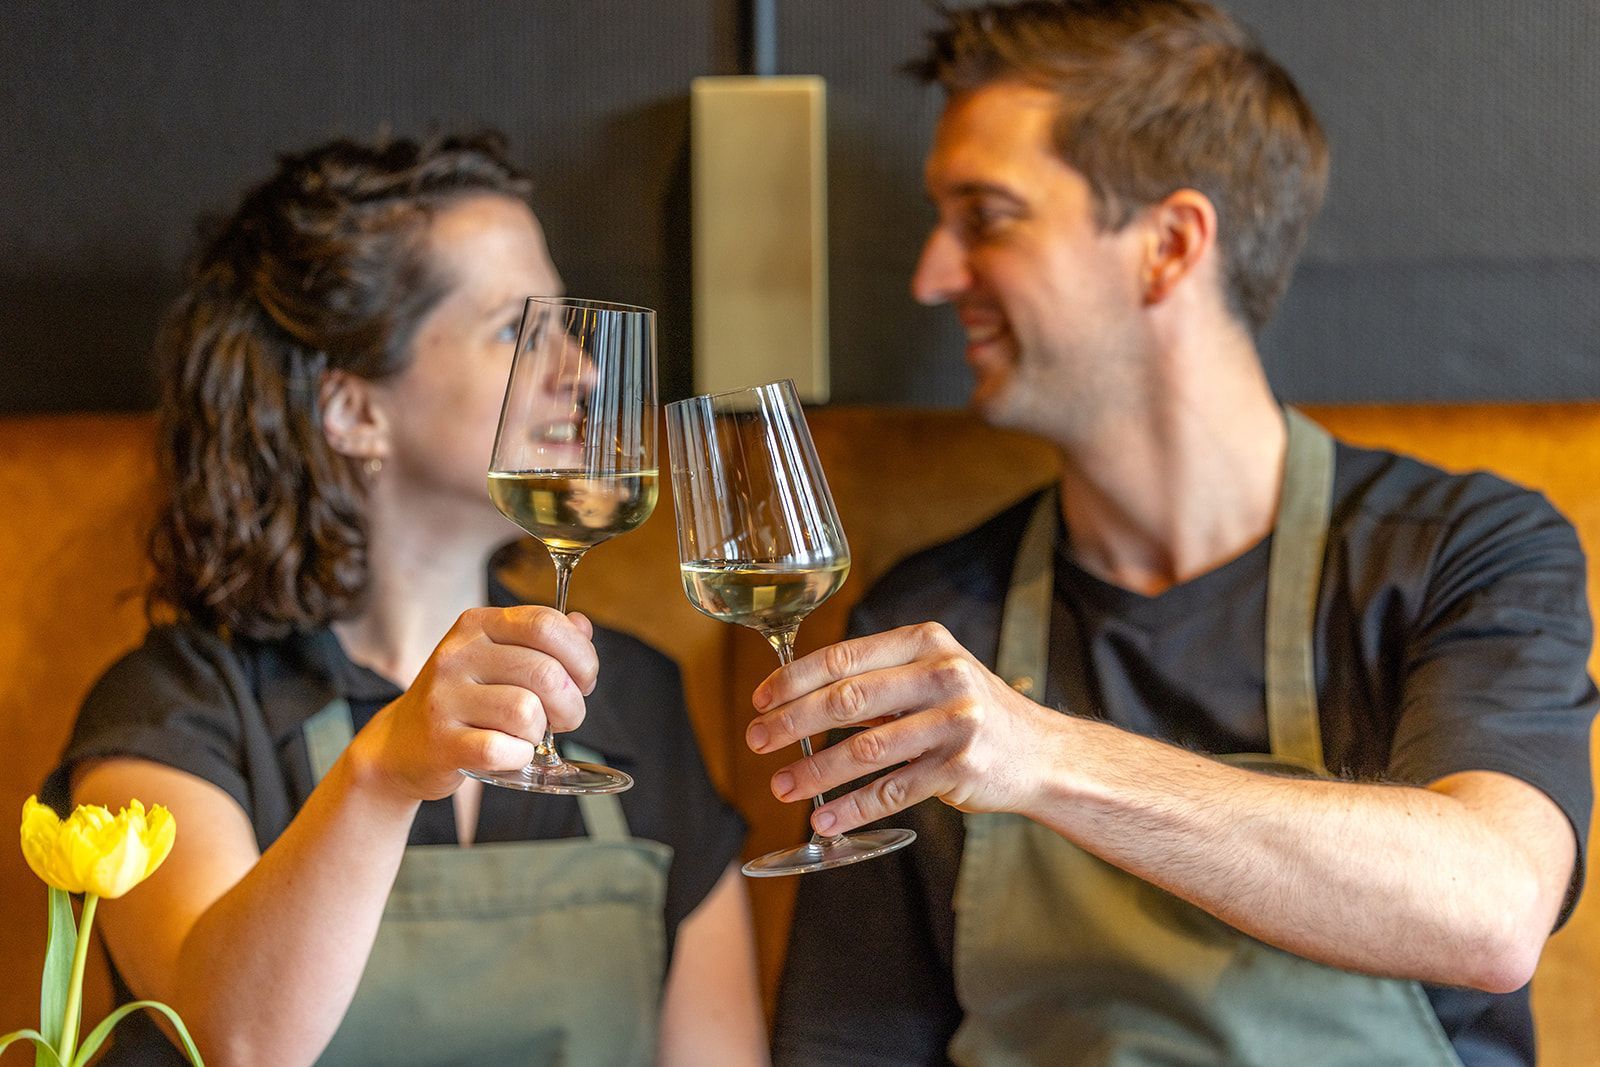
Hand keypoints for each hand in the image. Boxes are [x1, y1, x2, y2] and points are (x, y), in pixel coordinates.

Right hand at [352, 606, 598, 800]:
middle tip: (565, 719)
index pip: (546, 624)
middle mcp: (458, 654)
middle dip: (572, 704)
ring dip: (541, 732)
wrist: (400, 745)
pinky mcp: (440, 741)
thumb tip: (582, 625)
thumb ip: (543, 640)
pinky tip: (509, 753)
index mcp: (478, 625)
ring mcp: (445, 697)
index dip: (581, 656)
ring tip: (528, 735)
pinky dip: (518, 757)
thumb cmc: (464, 701)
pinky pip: (501, 749)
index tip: (584, 681)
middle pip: (546, 673)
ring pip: (527, 712)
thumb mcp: (499, 659)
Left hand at [746, 622, 1063, 835]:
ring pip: (865, 750)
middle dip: (792, 722)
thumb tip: (796, 694)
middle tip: (756, 740)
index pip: (843, 657)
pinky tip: (824, 820)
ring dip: (815, 772)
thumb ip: (874, 679)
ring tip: (781, 786)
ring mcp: (954, 723)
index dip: (793, 680)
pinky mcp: (960, 769)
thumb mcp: (930, 676)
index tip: (759, 700)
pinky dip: (853, 809)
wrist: (1041, 753)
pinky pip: (892, 791)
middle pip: (847, 699)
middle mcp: (942, 675)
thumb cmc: (969, 711)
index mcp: (924, 642)